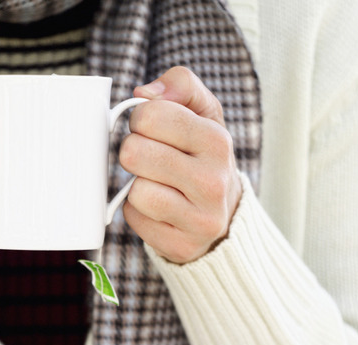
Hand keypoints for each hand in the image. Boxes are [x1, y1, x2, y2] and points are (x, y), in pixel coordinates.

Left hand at [119, 66, 242, 263]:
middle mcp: (213, 181)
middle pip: (134, 153)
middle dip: (133, 152)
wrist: (224, 216)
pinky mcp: (180, 246)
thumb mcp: (204, 113)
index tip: (150, 129)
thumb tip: (144, 93)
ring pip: (136, 191)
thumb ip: (180, 86)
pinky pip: (135, 219)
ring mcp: (199, 219)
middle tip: (149, 158)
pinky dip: (138, 212)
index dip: (140, 119)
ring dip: (137, 186)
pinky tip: (158, 209)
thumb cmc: (203, 157)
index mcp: (216, 141)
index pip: (150, 115)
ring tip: (157, 184)